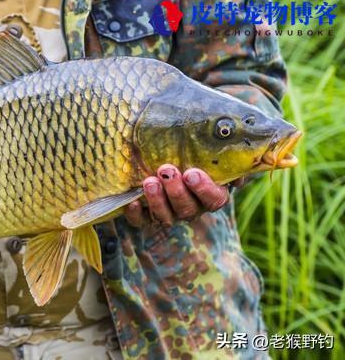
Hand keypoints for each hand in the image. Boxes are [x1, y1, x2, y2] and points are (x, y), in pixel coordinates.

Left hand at [125, 164, 241, 226]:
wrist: (159, 157)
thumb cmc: (190, 153)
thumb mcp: (208, 151)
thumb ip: (225, 157)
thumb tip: (240, 168)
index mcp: (210, 195)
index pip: (214, 199)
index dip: (204, 189)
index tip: (192, 173)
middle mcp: (190, 209)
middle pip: (187, 209)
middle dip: (176, 191)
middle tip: (166, 171)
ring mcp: (168, 215)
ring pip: (165, 217)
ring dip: (157, 201)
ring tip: (150, 182)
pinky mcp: (145, 217)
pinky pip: (141, 221)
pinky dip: (136, 214)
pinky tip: (132, 202)